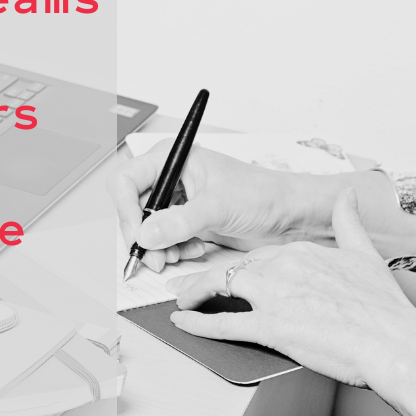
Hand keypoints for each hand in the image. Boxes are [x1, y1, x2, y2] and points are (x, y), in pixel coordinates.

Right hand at [107, 140, 304, 271]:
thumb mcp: (218, 207)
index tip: (137, 235)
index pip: (127, 180)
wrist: (289, 214)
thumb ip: (178, 222)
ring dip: (158, 246)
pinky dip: (173, 249)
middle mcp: (171, 176)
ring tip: (177, 255)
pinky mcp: (188, 218)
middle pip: (134, 206)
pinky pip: (164, 237)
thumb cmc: (262, 194)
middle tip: (154, 257)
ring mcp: (179, 198)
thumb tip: (145, 234)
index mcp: (173, 158)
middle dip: (143, 234)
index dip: (126, 209)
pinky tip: (193, 250)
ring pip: (147, 226)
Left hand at [167, 188, 415, 388]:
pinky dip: (197, 324)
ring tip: (181, 300)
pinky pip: (223, 324)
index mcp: (299, 251)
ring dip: (194, 293)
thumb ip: (348, 222)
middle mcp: (282, 267)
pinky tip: (183, 323)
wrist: (397, 343)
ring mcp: (274, 296)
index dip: (239, 266)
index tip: (229, 274)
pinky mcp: (271, 327)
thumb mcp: (364, 254)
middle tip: (189, 286)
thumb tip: (347, 195)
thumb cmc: (384, 309)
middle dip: (207, 277)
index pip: (257, 255)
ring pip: (219, 286)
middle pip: (232, 267)